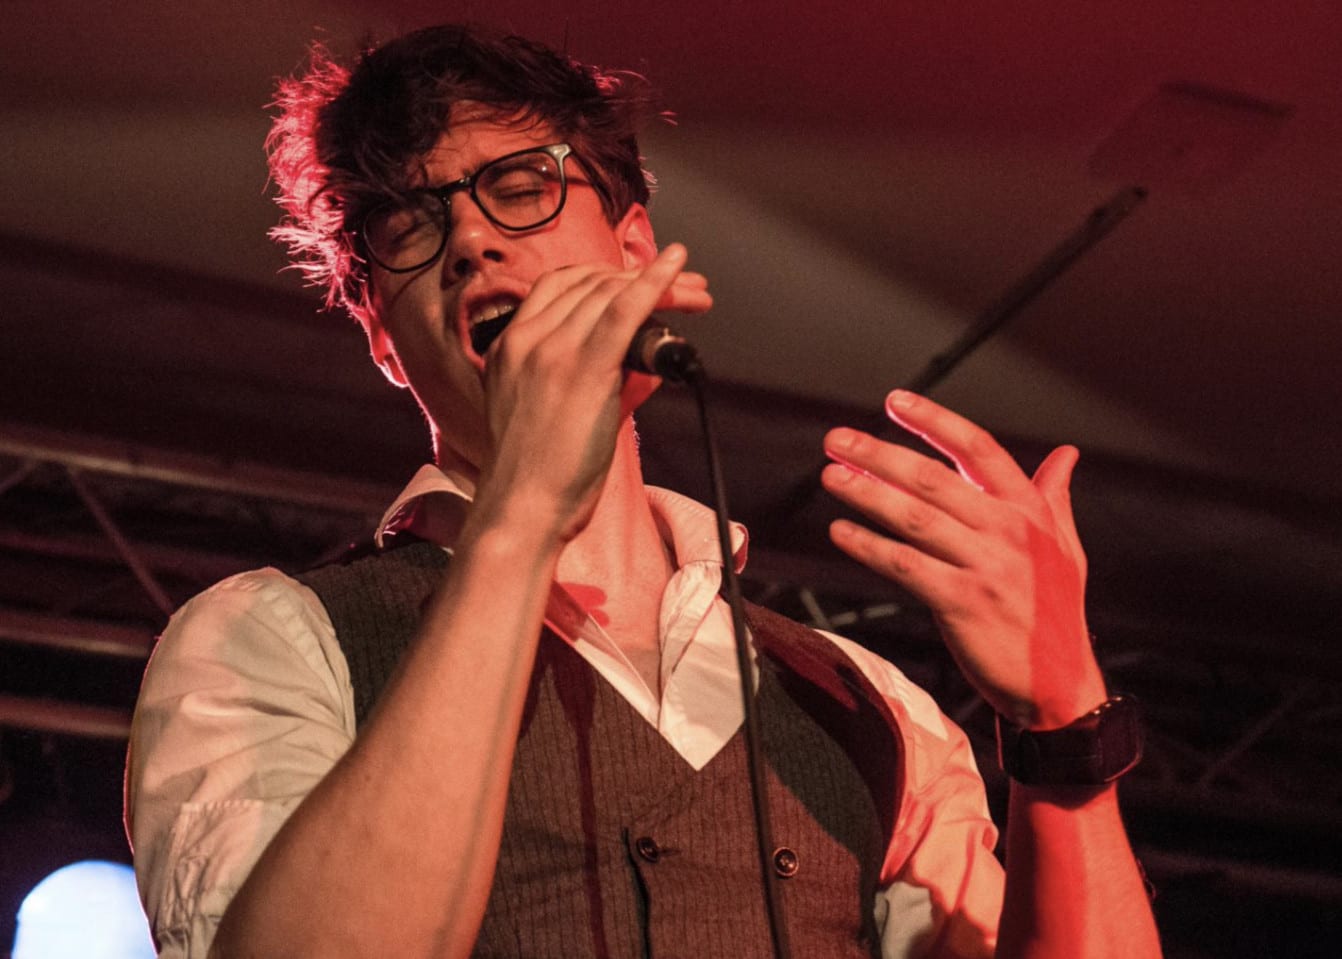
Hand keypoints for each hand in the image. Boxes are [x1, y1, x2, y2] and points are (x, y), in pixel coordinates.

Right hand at [479, 244, 711, 541]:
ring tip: (697, 293)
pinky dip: (654, 283)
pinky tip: (677, 266)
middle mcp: (527, 337)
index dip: (607, 276)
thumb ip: (585, 375)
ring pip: (612, 294)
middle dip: (642, 278)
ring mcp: (551, 349)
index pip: (561, 285)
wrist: (522, 508)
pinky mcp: (583, 368)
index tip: (640, 281)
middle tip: (687, 287)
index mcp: (510, 343)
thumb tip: (641, 360)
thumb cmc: (540, 472)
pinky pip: (623, 311)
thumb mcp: (545, 408)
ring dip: (662, 285)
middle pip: (593, 284)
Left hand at [821, 390, 1105, 728]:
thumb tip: (1067, 454)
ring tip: (830, 475)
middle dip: (880, 454)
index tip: (895, 400)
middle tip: (836, 438)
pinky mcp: (964, 603)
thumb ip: (1055, 498)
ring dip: (867, 493)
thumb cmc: (1056, 614)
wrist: (1062, 687)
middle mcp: (1010, 531)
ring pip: (915, 518)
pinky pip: (907, 566)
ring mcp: (988, 567)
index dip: (935, 422)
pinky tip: (840, 531)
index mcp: (1031, 512)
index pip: (978, 450)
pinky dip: (870, 546)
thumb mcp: (1065, 549)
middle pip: (934, 479)